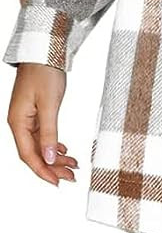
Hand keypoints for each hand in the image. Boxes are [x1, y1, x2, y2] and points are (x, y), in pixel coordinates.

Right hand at [7, 63, 78, 185]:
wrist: (44, 50)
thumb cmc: (44, 72)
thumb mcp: (50, 104)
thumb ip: (50, 133)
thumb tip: (50, 158)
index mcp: (18, 122)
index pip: (29, 155)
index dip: (43, 171)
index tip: (58, 182)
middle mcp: (19, 122)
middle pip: (34, 152)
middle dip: (52, 166)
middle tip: (71, 176)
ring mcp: (26, 117)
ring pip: (40, 144)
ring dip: (55, 156)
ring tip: (73, 165)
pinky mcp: (34, 111)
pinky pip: (42, 134)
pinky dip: (54, 143)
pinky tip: (64, 149)